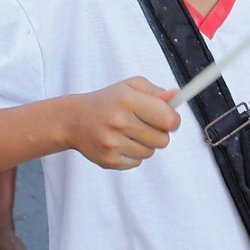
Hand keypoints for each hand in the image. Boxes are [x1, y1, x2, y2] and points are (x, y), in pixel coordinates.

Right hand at [63, 77, 181, 169]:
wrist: (72, 120)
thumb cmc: (106, 101)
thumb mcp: (129, 87)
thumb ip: (155, 92)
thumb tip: (176, 96)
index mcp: (126, 99)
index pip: (168, 119)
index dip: (173, 120)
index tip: (168, 119)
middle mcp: (118, 121)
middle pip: (163, 139)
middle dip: (159, 133)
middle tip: (144, 125)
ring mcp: (112, 143)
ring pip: (150, 152)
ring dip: (145, 144)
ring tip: (128, 133)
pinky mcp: (108, 160)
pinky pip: (137, 162)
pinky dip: (133, 154)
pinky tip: (119, 142)